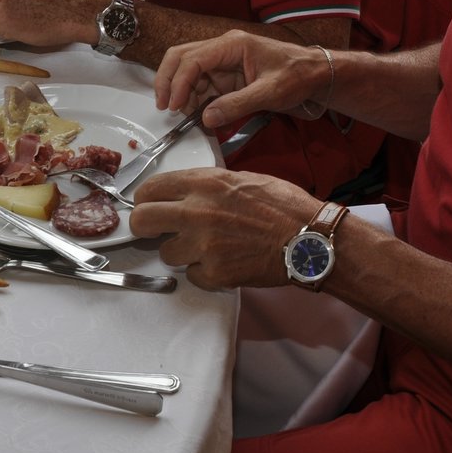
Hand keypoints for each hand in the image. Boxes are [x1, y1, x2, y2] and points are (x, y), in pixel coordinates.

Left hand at [129, 167, 320, 289]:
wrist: (309, 239)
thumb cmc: (283, 205)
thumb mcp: (243, 178)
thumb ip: (209, 184)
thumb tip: (184, 192)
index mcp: (205, 184)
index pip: (150, 189)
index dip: (143, 199)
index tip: (147, 205)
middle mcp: (198, 212)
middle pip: (142, 221)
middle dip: (143, 226)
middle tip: (153, 230)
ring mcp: (204, 246)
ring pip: (166, 253)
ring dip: (180, 252)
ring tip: (206, 246)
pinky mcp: (215, 273)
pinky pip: (192, 275)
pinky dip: (204, 271)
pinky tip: (223, 261)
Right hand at [154, 29, 329, 127]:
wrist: (315, 74)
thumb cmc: (297, 76)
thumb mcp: (270, 93)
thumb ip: (237, 105)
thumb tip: (206, 117)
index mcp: (232, 44)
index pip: (193, 58)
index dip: (178, 81)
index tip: (173, 104)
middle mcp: (223, 49)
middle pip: (182, 57)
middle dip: (168, 80)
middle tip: (163, 106)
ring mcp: (223, 62)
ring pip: (188, 71)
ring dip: (180, 91)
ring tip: (181, 114)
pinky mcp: (227, 76)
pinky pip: (201, 84)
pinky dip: (192, 97)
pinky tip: (193, 112)